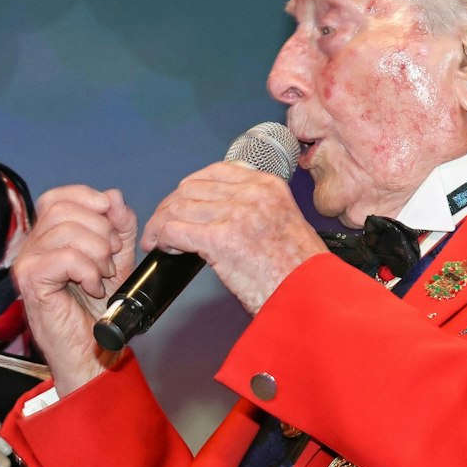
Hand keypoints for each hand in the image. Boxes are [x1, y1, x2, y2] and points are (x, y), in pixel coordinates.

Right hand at [12, 186, 138, 393]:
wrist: (92, 352)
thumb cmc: (98, 311)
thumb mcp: (118, 259)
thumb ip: (118, 226)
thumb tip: (112, 196)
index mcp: (49, 238)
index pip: (57, 197)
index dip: (86, 197)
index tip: (110, 214)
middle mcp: (32, 247)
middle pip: (62, 209)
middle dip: (99, 230)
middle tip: (110, 260)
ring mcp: (27, 263)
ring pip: (66, 232)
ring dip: (97, 254)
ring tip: (102, 277)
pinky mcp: (31, 281)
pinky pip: (65, 257)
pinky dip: (88, 271)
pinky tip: (92, 288)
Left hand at [142, 161, 327, 314]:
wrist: (309, 295)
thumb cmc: (298, 270)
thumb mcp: (284, 222)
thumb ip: (255, 209)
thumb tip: (218, 213)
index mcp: (268, 185)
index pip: (214, 172)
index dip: (189, 188)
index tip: (180, 205)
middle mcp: (251, 193)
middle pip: (191, 188)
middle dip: (170, 207)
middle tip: (161, 226)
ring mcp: (235, 214)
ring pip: (178, 208)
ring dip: (161, 225)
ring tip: (157, 241)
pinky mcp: (220, 239)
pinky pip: (175, 230)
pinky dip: (162, 238)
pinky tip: (163, 250)